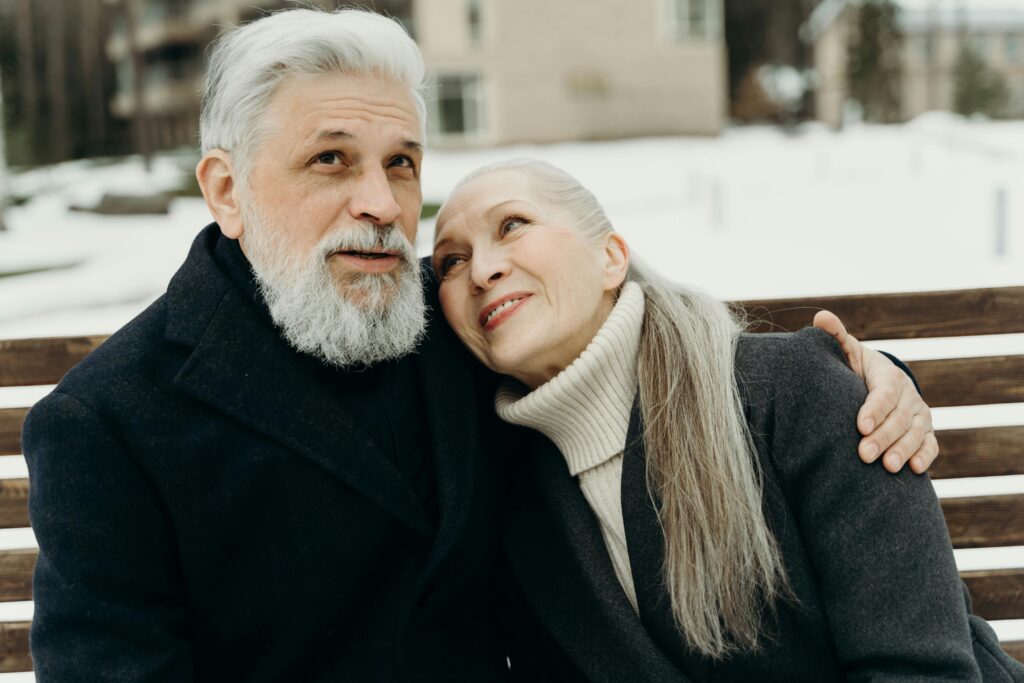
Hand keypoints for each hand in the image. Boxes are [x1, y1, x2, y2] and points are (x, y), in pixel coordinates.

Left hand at [813, 310, 937, 473]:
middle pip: (899, 418)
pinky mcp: (925, 433)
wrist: (878, 382)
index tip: (859, 426)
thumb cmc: (855, 369)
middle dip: (883, 437)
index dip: (874, 409)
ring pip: (916, 434)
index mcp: (888, 375)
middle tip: (865, 454)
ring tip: (888, 467)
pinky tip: (914, 469)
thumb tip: (820, 316)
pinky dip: (925, 456)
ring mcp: (919, 415)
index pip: (884, 392)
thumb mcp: (846, 352)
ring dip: (903, 450)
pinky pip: (930, 445)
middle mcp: (908, 395)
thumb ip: (834, 337)